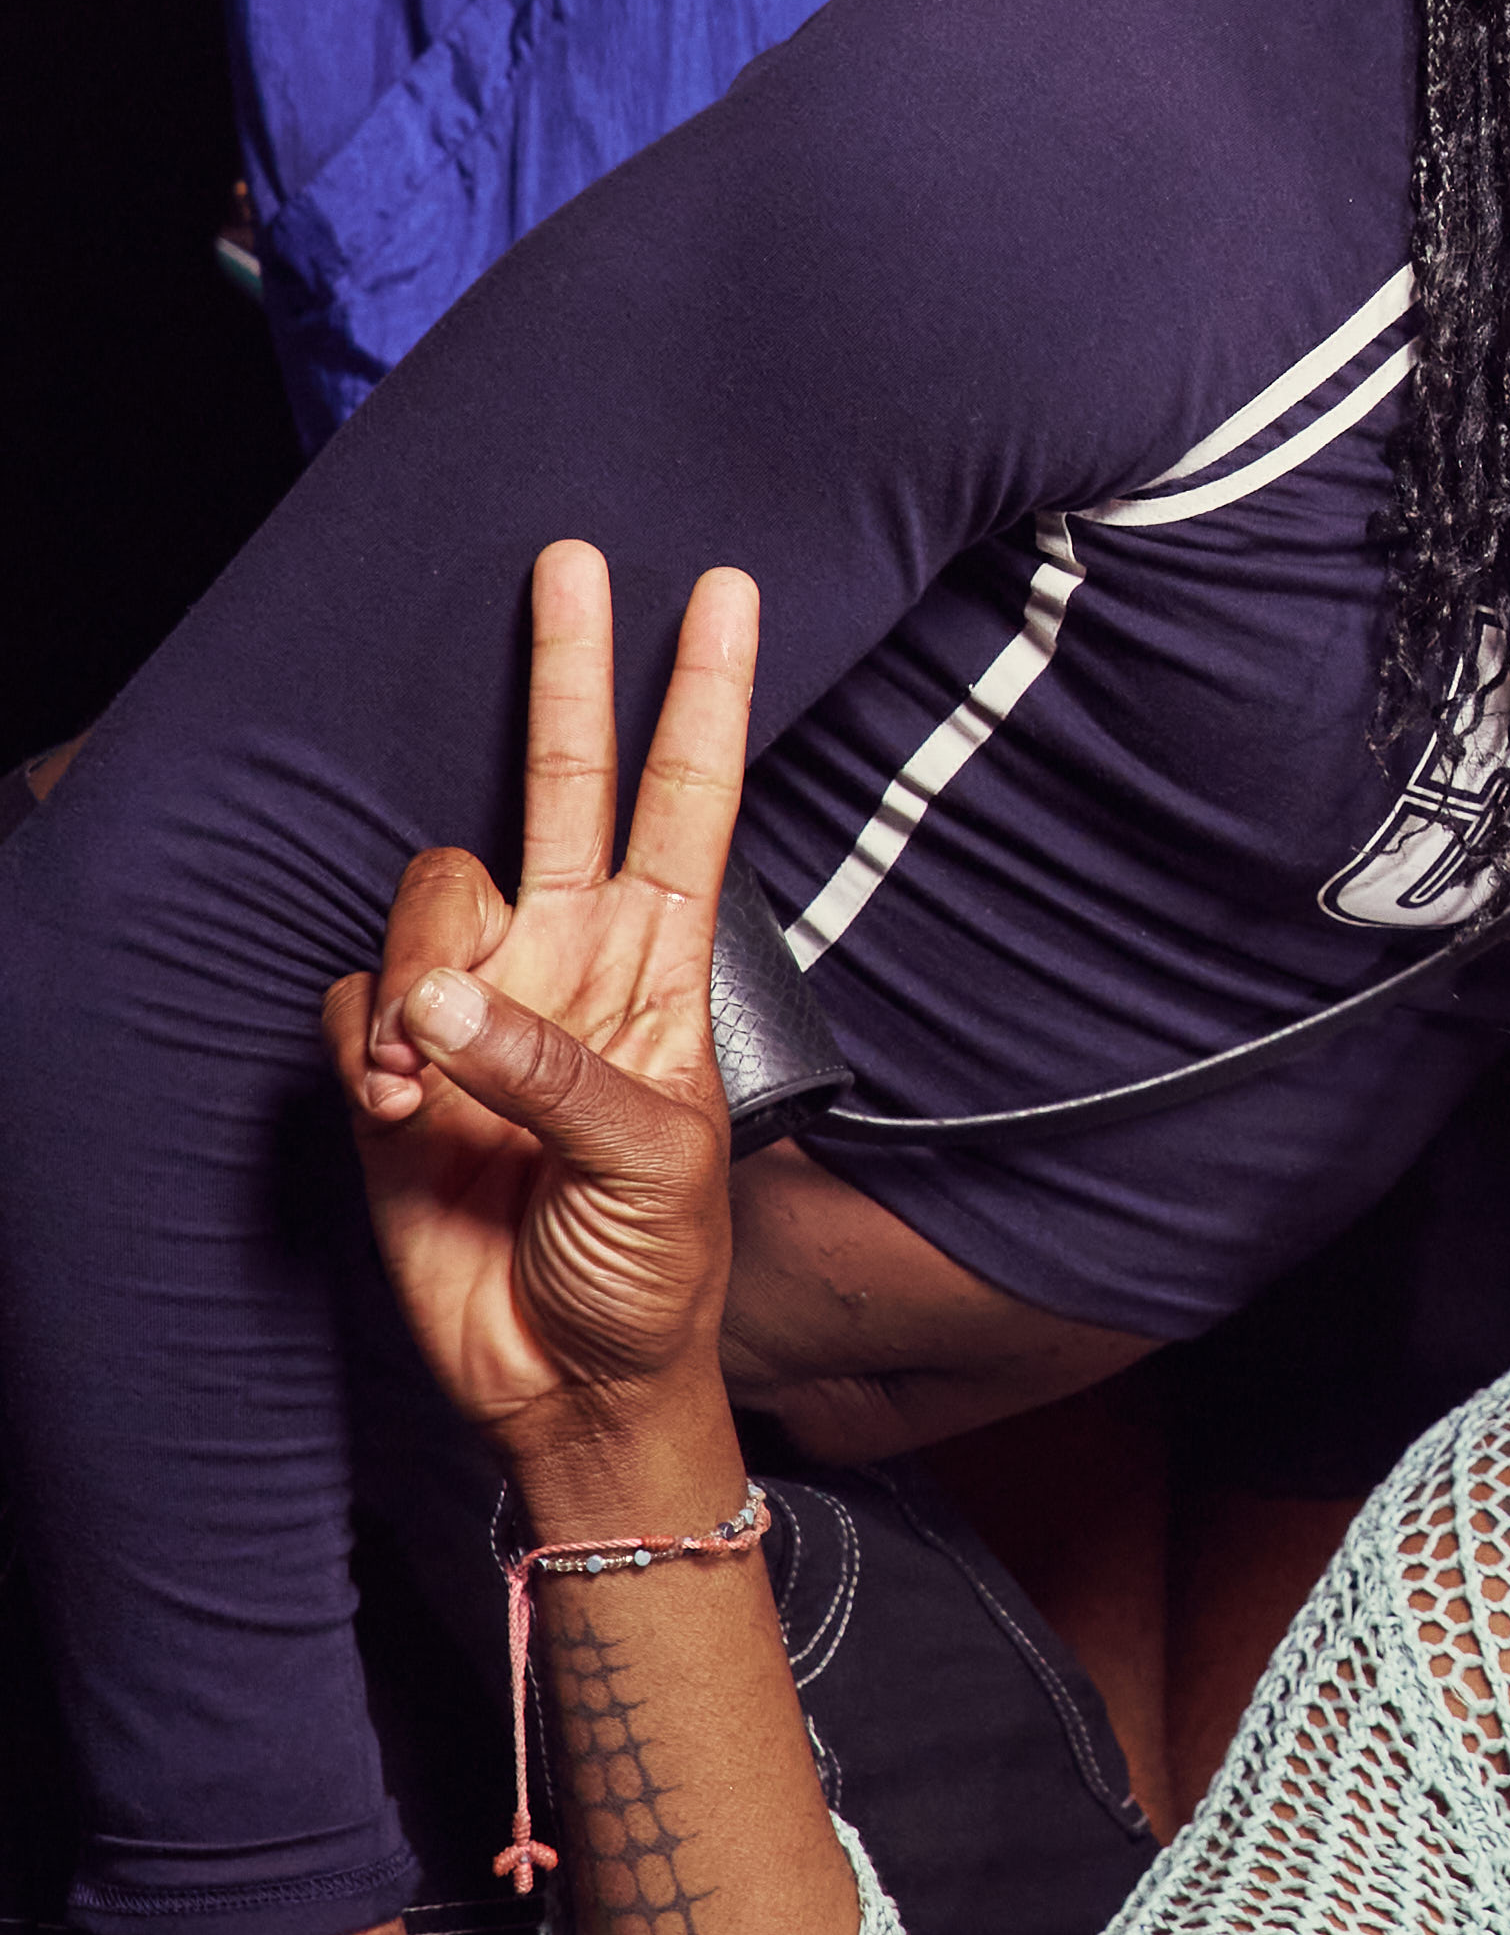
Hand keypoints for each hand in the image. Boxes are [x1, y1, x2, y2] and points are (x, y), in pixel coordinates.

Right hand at [326, 541, 759, 1487]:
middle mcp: (572, 959)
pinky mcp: (398, 1066)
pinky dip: (370, 1052)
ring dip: (428, 979)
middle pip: (564, 781)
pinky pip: (358, 1004)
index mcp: (662, 966)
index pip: (688, 802)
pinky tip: (400, 1114)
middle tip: (569, 558)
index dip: (704, 700)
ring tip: (442, 1089)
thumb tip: (440, 1003)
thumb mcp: (649, 1161)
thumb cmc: (650, 1267)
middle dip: (567, 670)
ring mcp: (483, 1005)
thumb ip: (550, 1068)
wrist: (568, 1377)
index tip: (727, 594)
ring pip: (431, 899)